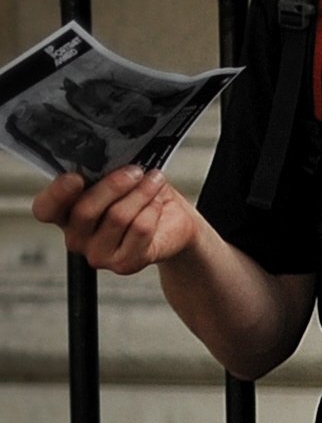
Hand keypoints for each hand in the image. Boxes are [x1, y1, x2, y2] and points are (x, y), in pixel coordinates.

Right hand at [29, 165, 205, 275]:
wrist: (173, 223)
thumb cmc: (139, 198)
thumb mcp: (117, 179)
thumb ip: (101, 173)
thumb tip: (104, 158)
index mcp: (64, 214)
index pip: (46, 208)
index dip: (57, 193)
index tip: (75, 177)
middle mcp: (76, 238)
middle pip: (85, 211)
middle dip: (114, 185)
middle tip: (135, 170)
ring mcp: (98, 254)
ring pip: (117, 218)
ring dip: (140, 194)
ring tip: (154, 181)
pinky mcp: (124, 264)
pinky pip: (139, 230)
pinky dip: (152, 210)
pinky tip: (157, 202)